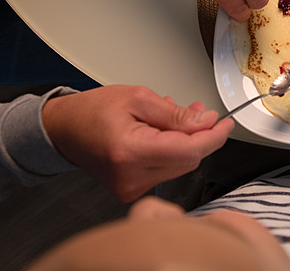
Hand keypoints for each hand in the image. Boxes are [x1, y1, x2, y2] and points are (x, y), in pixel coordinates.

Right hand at [41, 85, 233, 201]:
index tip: (225, 123)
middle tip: (201, 112)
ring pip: (180, 166)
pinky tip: (164, 133)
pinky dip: (172, 151)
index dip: (213, 136)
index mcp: (130, 151)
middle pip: (188, 160)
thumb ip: (175, 113)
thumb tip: (205, 122)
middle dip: (200, 136)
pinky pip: (166, 170)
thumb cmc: (92, 111)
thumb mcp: (138, 98)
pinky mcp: (132, 190)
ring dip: (187, 143)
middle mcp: (131, 177)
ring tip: (179, 117)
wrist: (63, 130)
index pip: (189, 151)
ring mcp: (131, 188)